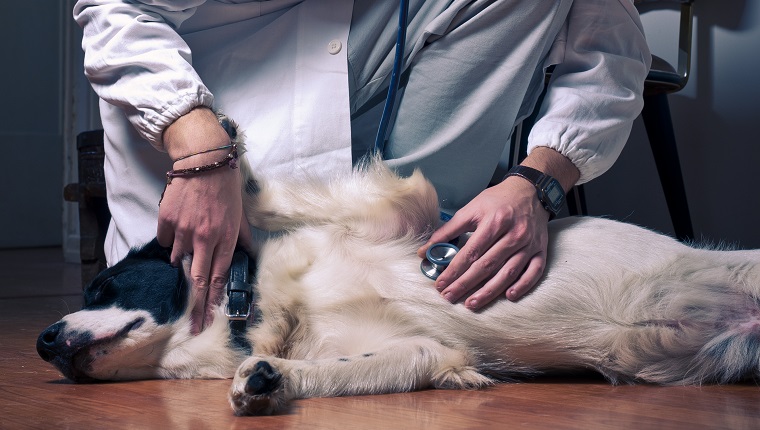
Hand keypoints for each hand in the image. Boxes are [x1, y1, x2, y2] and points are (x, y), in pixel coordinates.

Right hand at [157, 107, 252, 333]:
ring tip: (188, 247)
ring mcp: (184, 230)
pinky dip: (171, 238)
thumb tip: (248, 254)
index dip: (213, 302)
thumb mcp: (241, 212)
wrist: (202, 158)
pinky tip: (179, 224)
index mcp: (226, 238)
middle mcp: (205, 238)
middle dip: (195, 306)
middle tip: (192, 325)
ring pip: (178, 258)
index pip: (219, 278)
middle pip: (198, 279)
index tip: (208, 321)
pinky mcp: (167, 219)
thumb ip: (242, 236)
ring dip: (182, 261)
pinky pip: (166, 239)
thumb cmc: (226, 184)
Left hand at [417, 147, 579, 309]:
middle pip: (487, 265)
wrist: (531, 190)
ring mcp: (529, 244)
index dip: (454, 270)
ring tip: (471, 303)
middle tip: (449, 297)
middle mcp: (513, 234)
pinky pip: (534, 272)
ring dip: (489, 291)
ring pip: (509, 272)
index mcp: (494, 222)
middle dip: (466, 284)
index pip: (471, 252)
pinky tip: (508, 296)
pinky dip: (522, 286)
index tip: (440, 283)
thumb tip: (426, 250)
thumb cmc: (498, 200)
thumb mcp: (472, 208)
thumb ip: (449, 230)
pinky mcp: (541, 250)